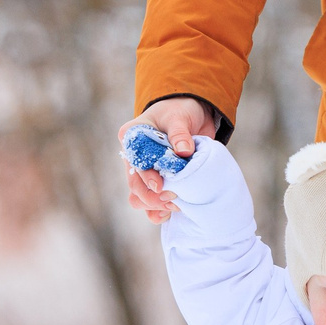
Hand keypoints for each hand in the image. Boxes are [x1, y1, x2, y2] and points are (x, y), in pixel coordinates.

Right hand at [120, 96, 216, 223]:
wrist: (193, 116)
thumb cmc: (180, 112)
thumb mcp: (179, 116)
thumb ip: (180, 132)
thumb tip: (183, 151)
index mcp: (132, 136)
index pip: (133, 160)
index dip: (145, 176)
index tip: (160, 185)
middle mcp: (133, 157)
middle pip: (134, 185)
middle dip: (152, 196)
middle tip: (174, 198)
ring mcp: (144, 173)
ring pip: (139, 198)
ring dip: (155, 206)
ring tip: (175, 206)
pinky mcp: (157, 183)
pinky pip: (151, 206)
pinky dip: (159, 212)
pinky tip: (172, 212)